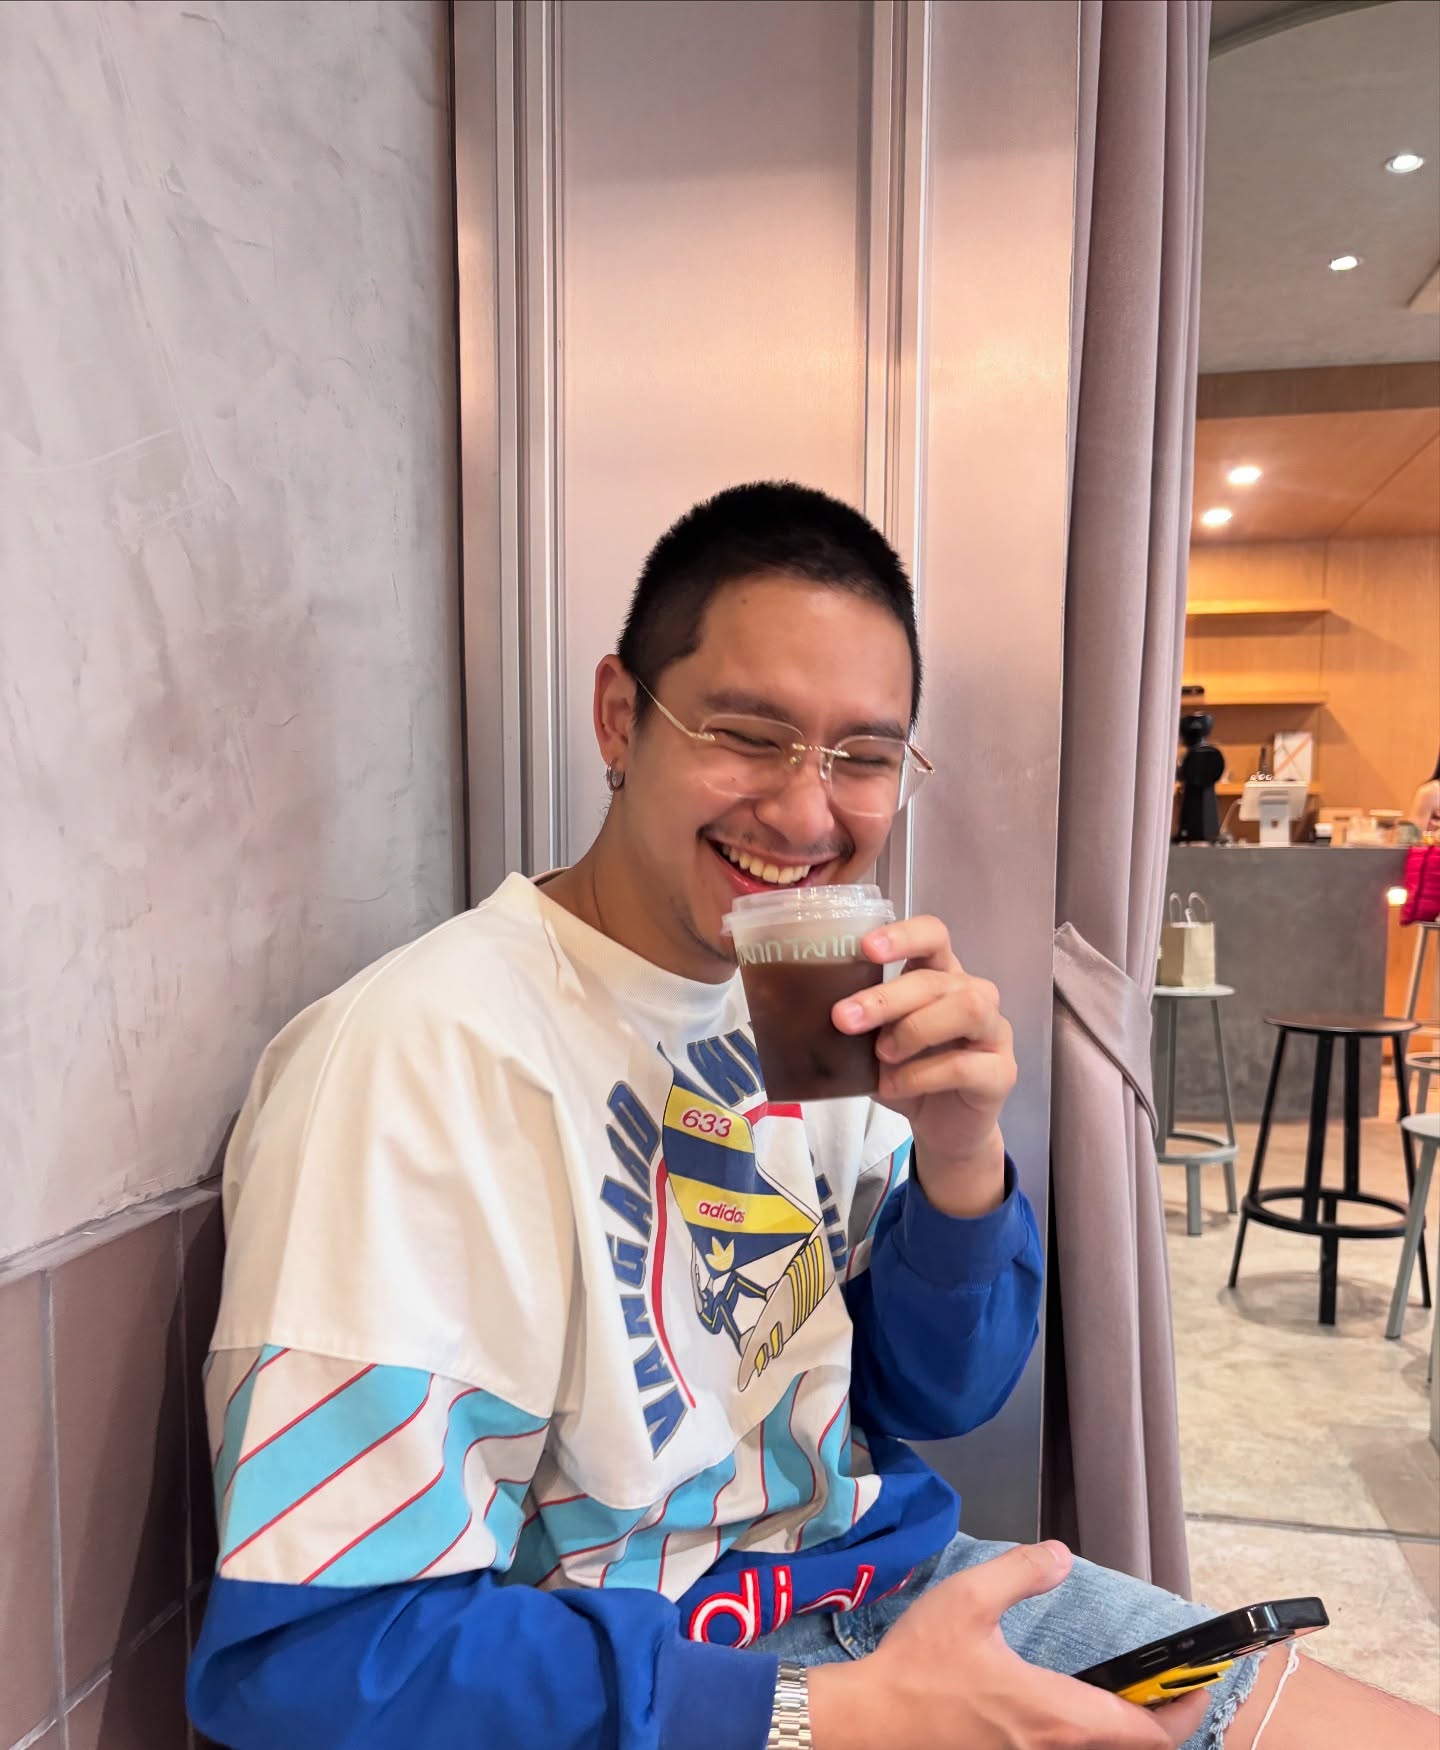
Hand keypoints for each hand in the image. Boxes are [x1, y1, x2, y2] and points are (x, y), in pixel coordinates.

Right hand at [808, 1542, 1209, 1749]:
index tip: (1198, 1684)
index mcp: (1054, 1714)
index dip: (1181, 1711)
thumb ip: (1021, 1572)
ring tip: (1127, 1697)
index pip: (1144, 1731)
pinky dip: (1088, 1738)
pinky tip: (1072, 1711)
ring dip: (1122, 1733)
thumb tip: (1062, 1555)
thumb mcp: (967, 1600)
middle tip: (1167, 1687)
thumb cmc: (918, 1666)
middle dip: (1159, 1723)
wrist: (869, 1724)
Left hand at [832, 916, 1016, 1215]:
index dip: (903, 936)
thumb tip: (801, 1010)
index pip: (933, 935)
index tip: (865, 948)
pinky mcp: (1001, 1072)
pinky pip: (964, 1064)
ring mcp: (994, 1031)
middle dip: (886, 997)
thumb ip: (855, 1023)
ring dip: (914, 1029)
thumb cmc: (906, 1075)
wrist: (943, 1130)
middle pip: (936, 979)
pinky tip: (894, 1086)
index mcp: (940, 975)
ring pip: (965, 1009)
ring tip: (882, 1054)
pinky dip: (921, 1075)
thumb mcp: (872, 1045)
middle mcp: (973, 993)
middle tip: (844, 1018)